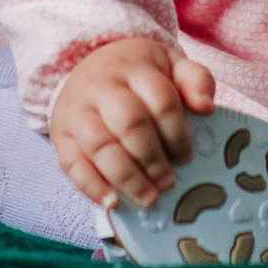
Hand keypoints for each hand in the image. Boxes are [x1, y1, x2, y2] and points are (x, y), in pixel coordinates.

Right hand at [48, 36, 216, 209]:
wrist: (88, 65)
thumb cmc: (137, 73)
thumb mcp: (170, 64)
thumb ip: (195, 79)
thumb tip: (206, 108)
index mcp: (134, 67)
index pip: (160, 99)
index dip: (177, 133)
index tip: (187, 158)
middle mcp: (102, 86)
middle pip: (128, 122)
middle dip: (152, 158)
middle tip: (168, 183)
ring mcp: (77, 110)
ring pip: (99, 145)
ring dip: (126, 176)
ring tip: (149, 198)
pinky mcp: (61, 135)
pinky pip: (71, 164)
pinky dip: (91, 187)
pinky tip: (113, 203)